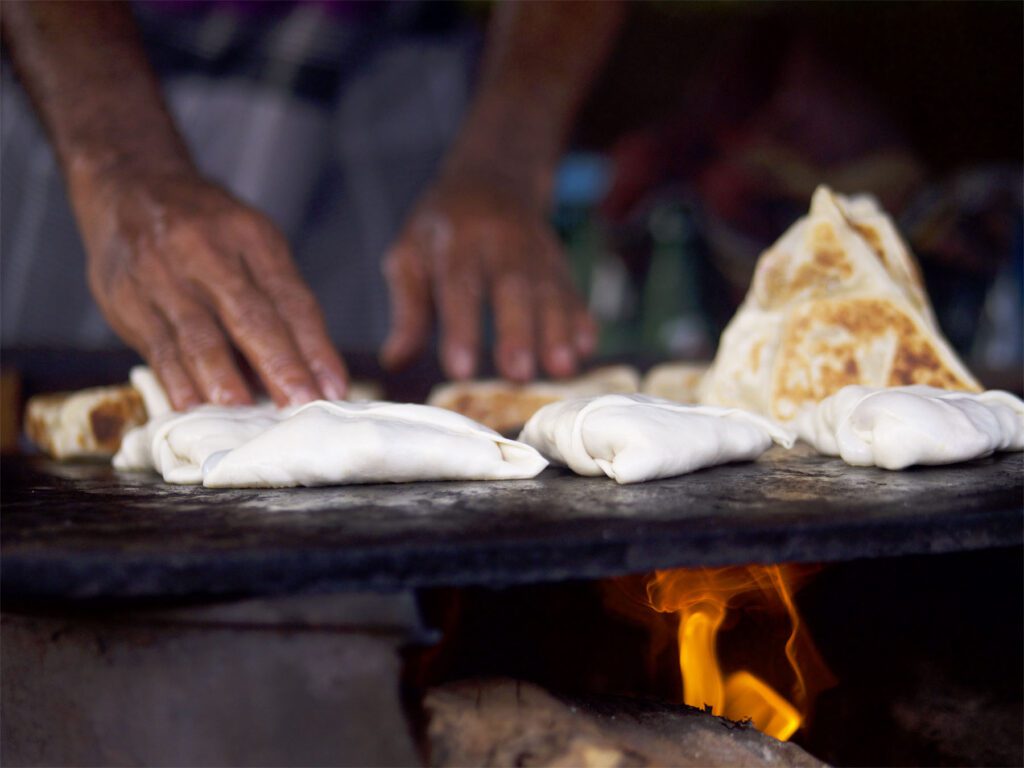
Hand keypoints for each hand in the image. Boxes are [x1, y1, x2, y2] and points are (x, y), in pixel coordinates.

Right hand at [77, 169, 347, 409]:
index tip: (334, 388)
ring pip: (199, 336)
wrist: (129, 184)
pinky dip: (178, 381)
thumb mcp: (251, 241)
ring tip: (247, 412)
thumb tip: (307, 372)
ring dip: (224, 380)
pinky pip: (157, 347)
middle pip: (250, 316)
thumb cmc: (206, 228)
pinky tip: (194, 408)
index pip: (291, 298)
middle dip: (280, 365)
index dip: (315, 347)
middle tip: (302, 404)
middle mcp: (207, 252)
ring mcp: (162, 275)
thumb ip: (277, 301)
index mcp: (251, 236)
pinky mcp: (127, 300)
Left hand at [381, 171, 596, 381]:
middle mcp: (500, 243)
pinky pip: (573, 290)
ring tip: (561, 370)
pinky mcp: (559, 262)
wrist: (494, 178)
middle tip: (518, 374)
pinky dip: (581, 319)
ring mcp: (535, 251)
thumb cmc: (443, 230)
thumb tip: (394, 361)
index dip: (460, 328)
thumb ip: (407, 311)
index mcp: (456, 241)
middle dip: (517, 332)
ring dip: (557, 332)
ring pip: (549, 291)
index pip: (458, 285)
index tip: (461, 370)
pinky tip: (586, 349)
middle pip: (512, 288)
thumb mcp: (412, 256)